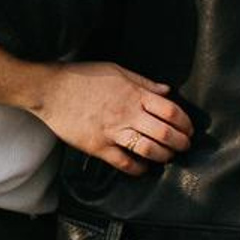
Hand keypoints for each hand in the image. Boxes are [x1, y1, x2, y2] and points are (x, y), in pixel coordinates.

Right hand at [27, 62, 195, 174]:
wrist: (51, 90)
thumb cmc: (82, 77)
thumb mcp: (116, 70)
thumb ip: (143, 82)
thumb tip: (167, 91)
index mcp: (134, 94)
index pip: (171, 111)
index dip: (185, 122)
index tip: (188, 128)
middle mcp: (127, 114)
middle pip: (165, 133)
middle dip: (181, 142)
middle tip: (184, 145)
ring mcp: (113, 132)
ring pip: (149, 150)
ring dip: (164, 156)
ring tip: (168, 156)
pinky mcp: (98, 146)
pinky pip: (124, 163)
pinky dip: (138, 168)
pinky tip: (143, 167)